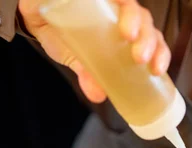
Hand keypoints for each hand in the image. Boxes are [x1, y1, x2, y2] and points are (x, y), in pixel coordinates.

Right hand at [18, 0, 170, 102]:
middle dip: (147, 39)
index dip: (160, 52)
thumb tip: (99, 95)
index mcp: (125, 29)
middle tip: (140, 57)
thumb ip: (89, 74)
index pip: (151, 38)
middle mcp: (120, 10)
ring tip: (128, 35)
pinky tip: (110, 4)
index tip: (157, 69)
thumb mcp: (76, 58)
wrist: (32, 13)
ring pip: (130, 3)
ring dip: (132, 18)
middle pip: (145, 20)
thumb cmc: (61, 33)